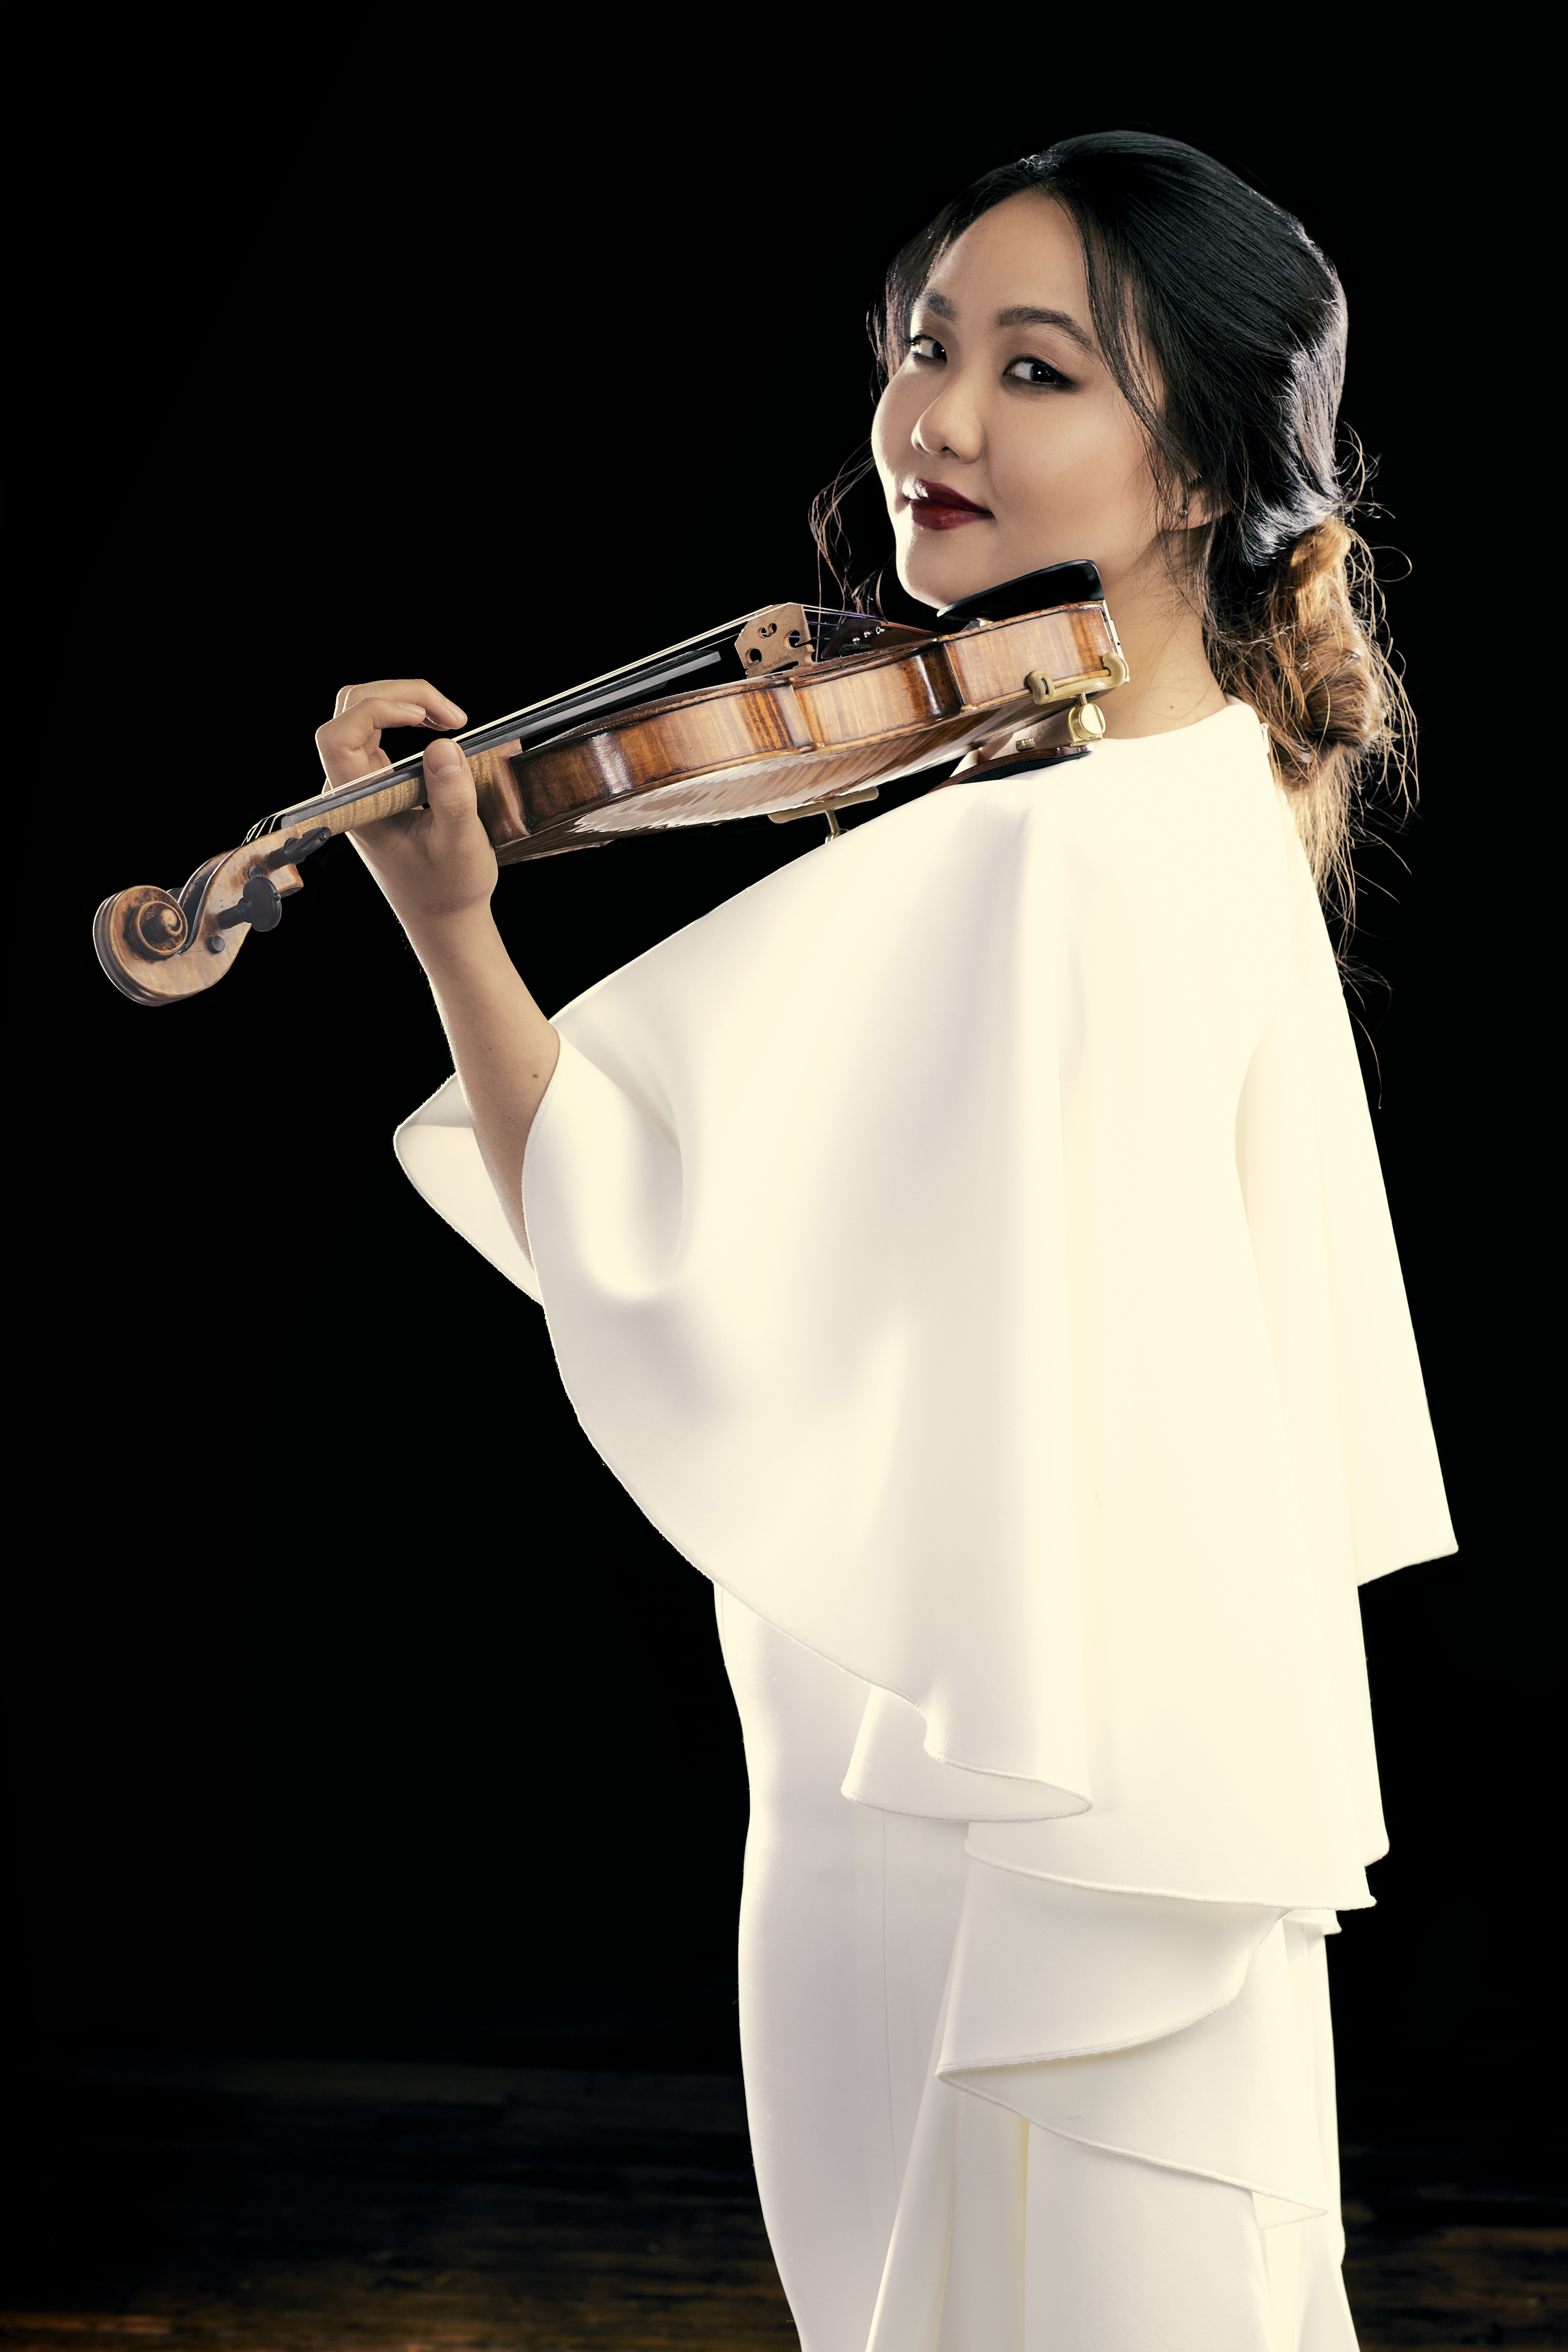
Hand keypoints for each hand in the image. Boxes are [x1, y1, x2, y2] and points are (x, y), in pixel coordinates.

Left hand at [315, 678, 496, 943]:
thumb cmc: (449, 887)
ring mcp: (361, 785)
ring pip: (363, 714)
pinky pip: (379, 732)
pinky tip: (441, 729)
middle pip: (350, 711)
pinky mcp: (377, 782)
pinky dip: (409, 718)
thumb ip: (451, 796)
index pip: (339, 737)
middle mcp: (350, 791)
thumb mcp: (460, 844)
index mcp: (357, 807)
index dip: (377, 711)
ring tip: (450, 717)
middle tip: (452, 714)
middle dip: (400, 696)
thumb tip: (443, 746)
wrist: (443, 915)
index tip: (426, 718)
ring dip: (405, 702)